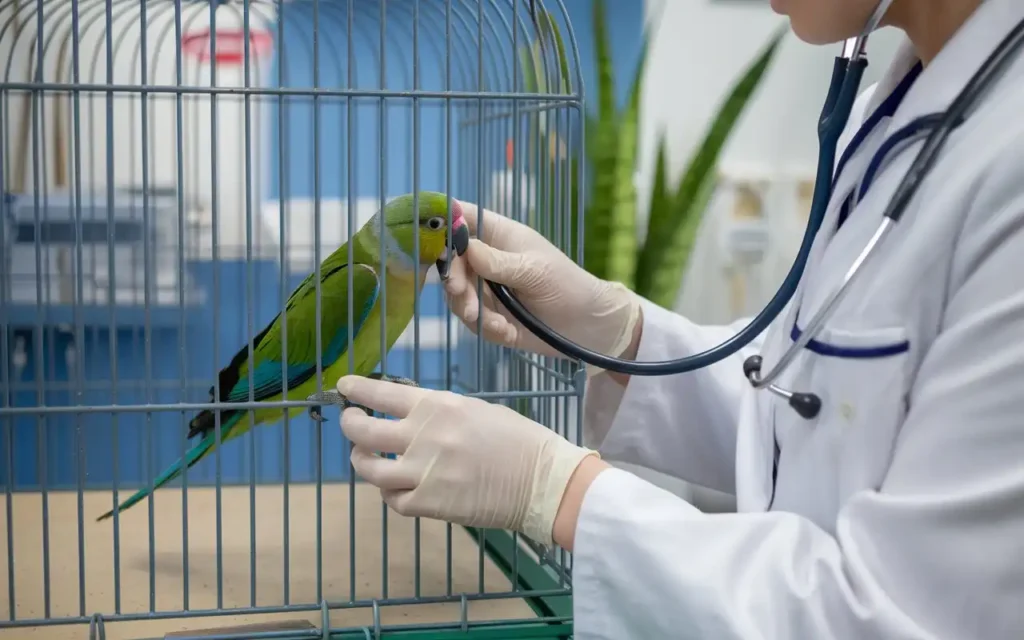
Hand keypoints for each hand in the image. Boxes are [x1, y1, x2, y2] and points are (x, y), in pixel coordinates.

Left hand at [337, 374, 599, 545]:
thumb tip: (409, 416)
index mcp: (438, 406)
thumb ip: (438, 413)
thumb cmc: (516, 439)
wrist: (541, 479)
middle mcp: (424, 436)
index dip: (357, 390)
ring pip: (370, 469)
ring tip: (364, 457)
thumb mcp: (474, 410)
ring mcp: (424, 472)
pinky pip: (393, 500)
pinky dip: (390, 493)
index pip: (382, 393)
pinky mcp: (430, 504)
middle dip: (349, 424)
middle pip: (363, 430)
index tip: (344, 387)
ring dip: (361, 461)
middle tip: (350, 422)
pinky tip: (395, 487)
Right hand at [443, 200, 641, 370]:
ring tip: (495, 323)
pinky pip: (472, 321)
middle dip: (452, 279)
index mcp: (499, 236)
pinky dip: (486, 328)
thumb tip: (463, 246)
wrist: (588, 327)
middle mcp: (487, 260)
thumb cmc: (567, 285)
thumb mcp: (534, 270)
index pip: (463, 217)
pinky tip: (508, 332)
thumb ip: (497, 261)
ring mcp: (487, 289)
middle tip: (459, 293)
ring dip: (468, 309)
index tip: (432, 238)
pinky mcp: (490, 316)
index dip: (443, 222)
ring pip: (457, 295)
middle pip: (451, 262)